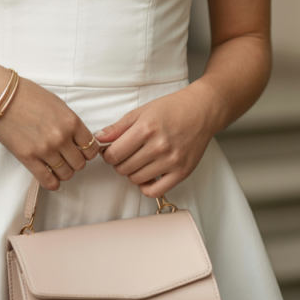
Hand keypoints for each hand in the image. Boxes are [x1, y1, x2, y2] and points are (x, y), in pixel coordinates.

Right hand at [0, 74, 100, 190]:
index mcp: (71, 121)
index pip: (91, 148)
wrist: (0, 96)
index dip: (88, 151)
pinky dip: (53, 183)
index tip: (81, 150)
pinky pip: (48, 181)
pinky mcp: (28, 158)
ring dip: (64, 172)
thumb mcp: (57, 104)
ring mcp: (45, 149)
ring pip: (66, 174)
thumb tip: (79, 139)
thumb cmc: (28, 95)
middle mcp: (61, 137)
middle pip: (80, 163)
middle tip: (67, 157)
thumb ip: (70, 123)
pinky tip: (51, 178)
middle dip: (76, 161)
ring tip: (57, 165)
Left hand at [95, 84, 217, 197]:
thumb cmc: (171, 108)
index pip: (114, 153)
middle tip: (125, 154)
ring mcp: (171, 161)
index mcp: (146, 129)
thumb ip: (118, 127)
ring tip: (137, 160)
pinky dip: (145, 186)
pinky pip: (155, 191)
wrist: (201, 111)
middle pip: (123, 168)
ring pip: (136, 179)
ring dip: (131, 172)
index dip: (107, 154)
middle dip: (118, 162)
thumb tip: (99, 139)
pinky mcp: (182, 172)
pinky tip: (147, 174)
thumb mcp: (141, 111)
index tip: (110, 150)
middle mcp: (159, 146)